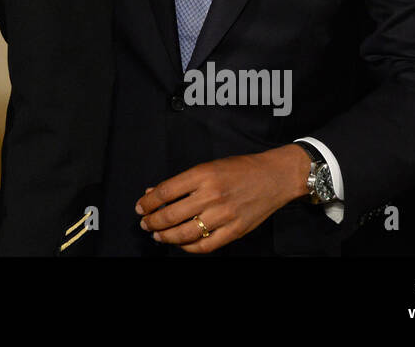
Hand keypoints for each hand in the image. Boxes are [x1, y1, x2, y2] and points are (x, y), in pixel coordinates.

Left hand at [135, 144, 311, 252]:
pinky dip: (189, 248)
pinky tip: (181, 243)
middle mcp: (212, 195)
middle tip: (145, 223)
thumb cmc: (240, 169)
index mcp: (202, 175)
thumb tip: (153, 192)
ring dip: (166, 236)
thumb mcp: (208, 166)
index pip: (165, 192)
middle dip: (153, 222)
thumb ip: (182, 181)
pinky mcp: (235, 230)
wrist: (274, 177)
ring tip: (157, 235)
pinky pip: (205, 246)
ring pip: (185, 233)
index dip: (148, 202)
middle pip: (171, 215)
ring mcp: (224, 215)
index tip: (141, 207)